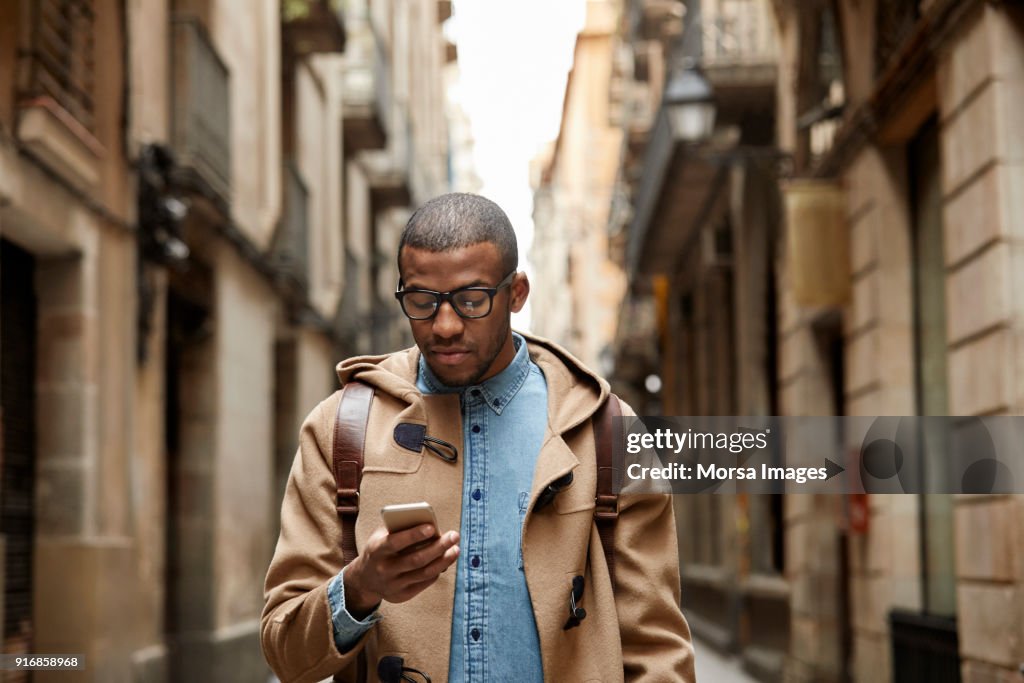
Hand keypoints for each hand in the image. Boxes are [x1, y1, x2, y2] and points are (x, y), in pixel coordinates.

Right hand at [343, 524, 459, 618]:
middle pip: (416, 559)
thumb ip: (400, 528)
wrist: (364, 579)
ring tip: (456, 549)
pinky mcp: (402, 595)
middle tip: (454, 536)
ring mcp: (393, 585)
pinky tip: (445, 560)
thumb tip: (430, 527)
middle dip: (438, 547)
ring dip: (444, 560)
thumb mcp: (381, 535)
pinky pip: (425, 582)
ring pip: (424, 573)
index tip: (432, 528)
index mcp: (377, 550)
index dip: (414, 535)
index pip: (396, 542)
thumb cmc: (379, 549)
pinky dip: (437, 570)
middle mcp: (384, 569)